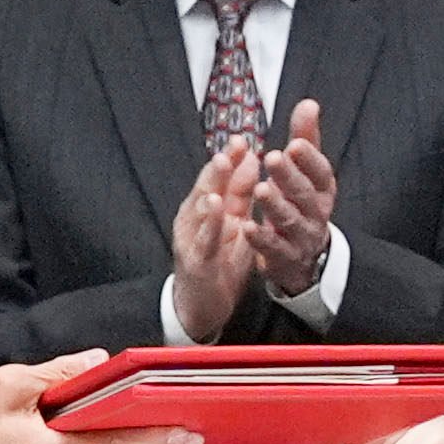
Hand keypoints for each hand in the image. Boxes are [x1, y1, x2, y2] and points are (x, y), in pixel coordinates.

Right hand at [168, 145, 262, 340]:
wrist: (201, 305)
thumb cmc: (218, 262)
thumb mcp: (234, 224)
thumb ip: (241, 194)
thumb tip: (251, 159)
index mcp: (209, 209)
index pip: (221, 178)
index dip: (232, 158)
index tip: (244, 138)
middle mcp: (196, 219)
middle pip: (208, 185)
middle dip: (221, 163)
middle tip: (233, 143)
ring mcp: (192, 238)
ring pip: (201, 206)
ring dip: (210, 184)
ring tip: (222, 164)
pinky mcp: (195, 259)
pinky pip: (203, 238)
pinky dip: (209, 222)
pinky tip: (215, 207)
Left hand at [251, 100, 338, 298]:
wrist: (305, 255)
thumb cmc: (301, 202)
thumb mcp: (306, 172)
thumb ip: (306, 139)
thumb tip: (308, 103)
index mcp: (322, 189)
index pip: (320, 172)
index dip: (309, 158)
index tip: (294, 143)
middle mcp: (316, 212)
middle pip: (304, 194)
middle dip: (289, 176)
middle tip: (273, 158)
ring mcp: (301, 237)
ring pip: (290, 220)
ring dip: (275, 205)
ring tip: (261, 189)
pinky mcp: (285, 257)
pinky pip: (274, 248)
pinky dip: (261, 238)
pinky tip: (246, 226)